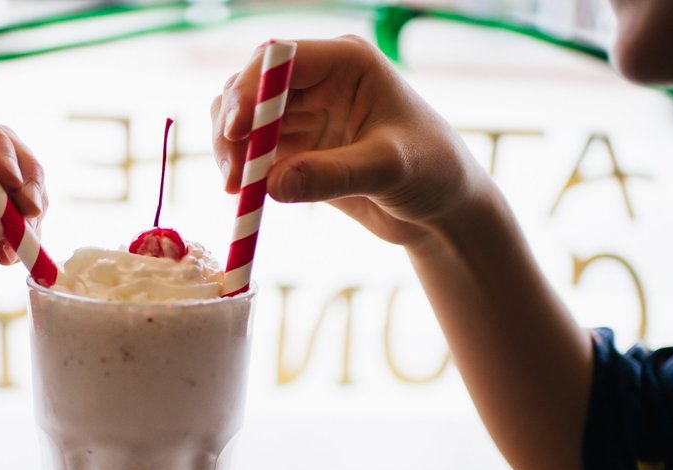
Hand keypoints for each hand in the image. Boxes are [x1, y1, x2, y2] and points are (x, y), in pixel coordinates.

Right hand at [211, 36, 488, 247]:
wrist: (441, 207)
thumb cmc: (433, 172)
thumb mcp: (389, 170)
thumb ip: (333, 174)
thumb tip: (273, 185)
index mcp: (346, 62)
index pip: (280, 60)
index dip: (250, 91)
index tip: (236, 132)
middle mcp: (318, 80)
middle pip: (250, 87)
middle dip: (232, 128)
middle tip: (232, 177)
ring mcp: (303, 113)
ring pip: (243, 119)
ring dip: (231, 151)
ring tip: (236, 190)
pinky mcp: (296, 147)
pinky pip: (252, 152)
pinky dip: (242, 171)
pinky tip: (248, 197)